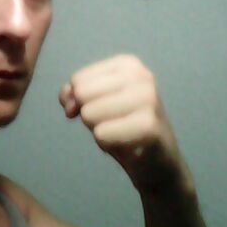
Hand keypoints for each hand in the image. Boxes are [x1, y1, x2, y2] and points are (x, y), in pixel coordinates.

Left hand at [59, 54, 193, 194]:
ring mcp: (148, 99)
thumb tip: (68, 102)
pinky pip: (101, 134)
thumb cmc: (123, 127)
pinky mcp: (149, 126)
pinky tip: (126, 145)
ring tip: (120, 132)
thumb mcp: (95, 103)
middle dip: (89, 115)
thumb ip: (75, 95)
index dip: (78, 101)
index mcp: (128, 64)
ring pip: (89, 113)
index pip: (78, 80)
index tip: (99, 110)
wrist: (158, 162)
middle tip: (113, 123)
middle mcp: (141, 76)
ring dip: (98, 130)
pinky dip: (106, 144)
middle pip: (82, 95)